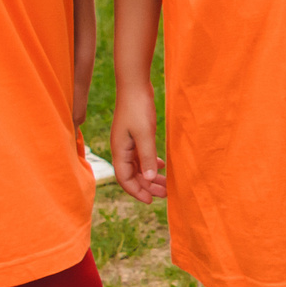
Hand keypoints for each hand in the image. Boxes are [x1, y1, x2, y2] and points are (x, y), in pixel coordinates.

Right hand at [110, 87, 165, 204]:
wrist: (134, 85)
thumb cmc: (138, 107)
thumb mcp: (144, 133)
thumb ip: (146, 156)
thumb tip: (149, 179)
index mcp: (119, 150)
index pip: (125, 179)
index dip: (137, 191)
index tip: (151, 201)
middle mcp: (121, 149)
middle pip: (132, 175)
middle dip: (147, 187)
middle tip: (165, 195)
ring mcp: (127, 142)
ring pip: (138, 166)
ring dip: (150, 176)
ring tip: (166, 185)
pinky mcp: (135, 135)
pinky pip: (141, 156)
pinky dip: (150, 163)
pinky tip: (161, 165)